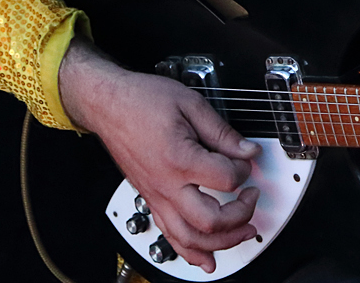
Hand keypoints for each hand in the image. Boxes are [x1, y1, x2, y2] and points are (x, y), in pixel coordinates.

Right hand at [59, 38, 260, 270]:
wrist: (108, 104)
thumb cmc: (142, 100)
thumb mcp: (190, 104)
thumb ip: (222, 132)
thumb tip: (247, 150)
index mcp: (179, 158)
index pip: (226, 179)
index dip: (244, 170)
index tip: (246, 161)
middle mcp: (166, 184)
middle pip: (210, 221)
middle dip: (240, 215)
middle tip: (252, 199)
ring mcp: (156, 196)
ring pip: (190, 238)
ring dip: (222, 242)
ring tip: (243, 232)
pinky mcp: (150, 200)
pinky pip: (169, 236)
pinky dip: (190, 253)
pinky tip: (206, 258)